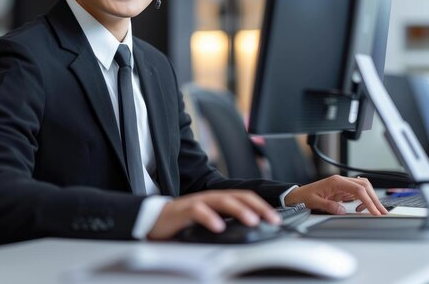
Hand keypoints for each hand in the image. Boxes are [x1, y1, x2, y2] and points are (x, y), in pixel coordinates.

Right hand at [147, 190, 281, 239]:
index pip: (244, 199)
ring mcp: (196, 202)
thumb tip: (250, 232)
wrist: (152, 221)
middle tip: (272, 219)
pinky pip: (197, 210)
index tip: (277, 219)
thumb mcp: (208, 223)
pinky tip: (219, 227)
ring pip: (221, 200)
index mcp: (217, 202)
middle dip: (257, 206)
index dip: (261, 206)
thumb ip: (226, 224)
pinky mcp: (182, 210)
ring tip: (252, 220)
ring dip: (239, 209)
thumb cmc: (181, 224)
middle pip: (237, 196)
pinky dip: (209, 218)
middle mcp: (209, 198)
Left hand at [284, 175, 387, 215]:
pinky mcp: (341, 190)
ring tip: (374, 211)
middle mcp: (340, 181)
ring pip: (362, 188)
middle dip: (374, 199)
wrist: (296, 195)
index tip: (375, 212)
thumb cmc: (303, 197)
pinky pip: (356, 193)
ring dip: (370, 199)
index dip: (368, 201)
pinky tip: (360, 209)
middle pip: (364, 186)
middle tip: (382, 212)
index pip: (358, 190)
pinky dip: (362, 200)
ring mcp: (341, 185)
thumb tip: (342, 210)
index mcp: (335, 182)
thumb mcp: (314, 202)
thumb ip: (329, 206)